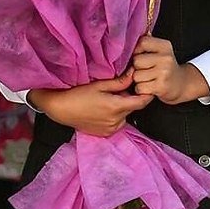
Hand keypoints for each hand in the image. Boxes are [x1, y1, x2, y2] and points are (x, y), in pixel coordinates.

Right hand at [28, 71, 152, 136]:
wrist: (60, 109)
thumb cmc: (78, 94)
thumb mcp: (99, 85)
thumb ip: (119, 82)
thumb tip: (134, 75)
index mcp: (117, 107)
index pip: (141, 102)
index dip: (147, 95)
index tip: (149, 88)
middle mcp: (117, 121)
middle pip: (132, 108)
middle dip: (128, 99)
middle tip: (116, 90)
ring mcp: (112, 129)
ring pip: (125, 116)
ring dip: (121, 108)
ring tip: (106, 100)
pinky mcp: (106, 133)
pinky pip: (117, 123)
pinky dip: (114, 116)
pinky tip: (101, 110)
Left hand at [131, 36, 209, 104]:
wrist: (182, 85)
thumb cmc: (166, 68)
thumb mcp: (160, 51)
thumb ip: (146, 44)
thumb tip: (130, 37)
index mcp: (165, 46)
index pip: (142, 42)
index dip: (137, 51)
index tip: (143, 57)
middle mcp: (166, 58)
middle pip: (136, 61)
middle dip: (137, 68)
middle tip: (147, 70)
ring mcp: (164, 73)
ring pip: (136, 76)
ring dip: (139, 80)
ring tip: (149, 79)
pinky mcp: (161, 87)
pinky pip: (140, 88)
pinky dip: (142, 90)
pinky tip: (150, 87)